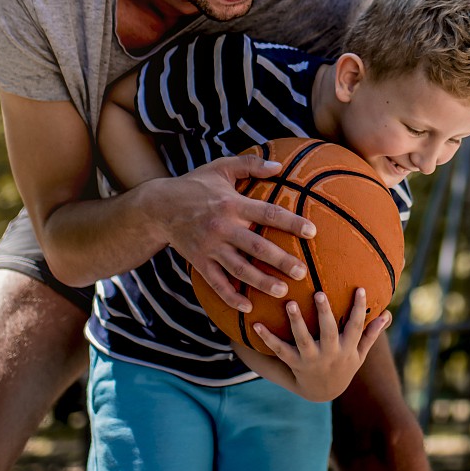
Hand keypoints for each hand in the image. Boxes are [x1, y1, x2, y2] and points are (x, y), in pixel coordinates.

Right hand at [160, 153, 314, 311]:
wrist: (158, 207)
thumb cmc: (195, 184)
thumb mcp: (221, 167)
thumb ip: (251, 164)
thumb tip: (279, 165)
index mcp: (232, 204)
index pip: (268, 213)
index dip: (291, 222)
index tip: (312, 232)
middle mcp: (223, 227)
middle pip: (257, 246)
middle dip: (281, 261)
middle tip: (302, 272)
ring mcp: (210, 247)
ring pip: (239, 268)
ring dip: (261, 282)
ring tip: (282, 291)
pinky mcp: (199, 261)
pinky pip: (216, 283)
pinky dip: (230, 296)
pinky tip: (247, 306)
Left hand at [253, 289, 390, 402]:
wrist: (323, 393)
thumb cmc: (343, 366)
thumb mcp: (360, 353)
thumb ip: (371, 333)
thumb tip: (387, 314)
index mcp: (347, 349)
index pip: (356, 326)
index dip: (359, 309)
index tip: (360, 289)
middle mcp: (330, 354)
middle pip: (328, 331)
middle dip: (324, 313)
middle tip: (319, 293)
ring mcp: (311, 360)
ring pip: (303, 340)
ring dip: (296, 322)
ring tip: (290, 304)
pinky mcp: (294, 363)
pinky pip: (280, 350)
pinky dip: (268, 338)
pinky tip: (257, 324)